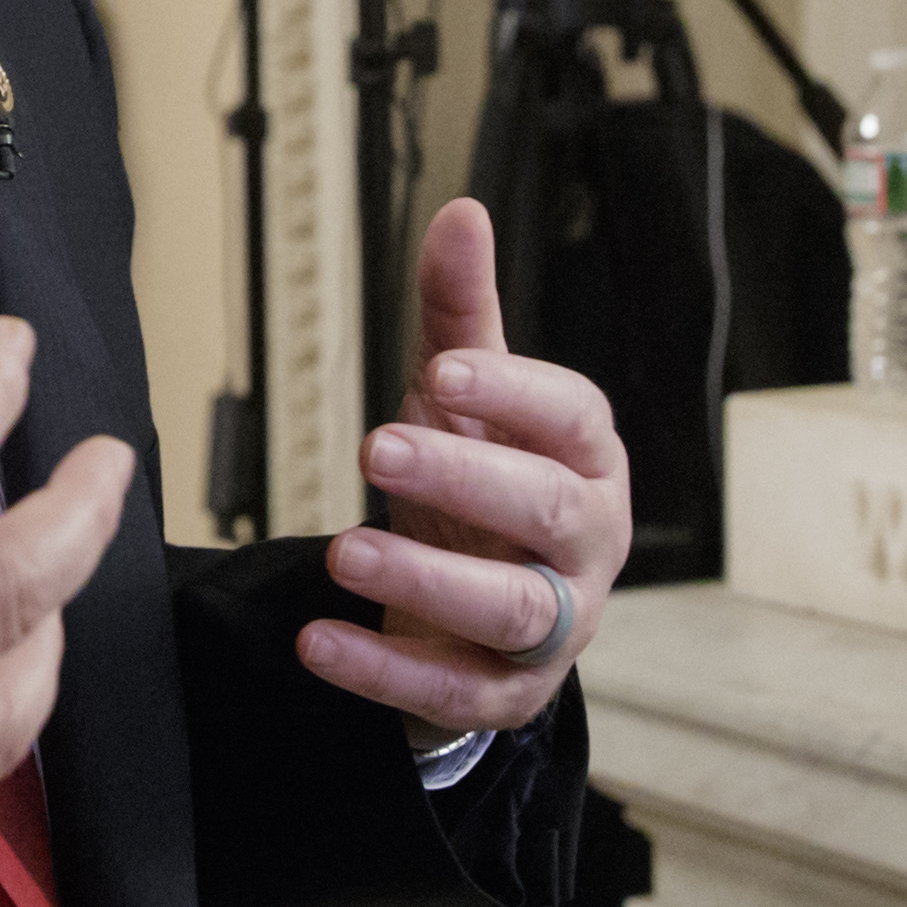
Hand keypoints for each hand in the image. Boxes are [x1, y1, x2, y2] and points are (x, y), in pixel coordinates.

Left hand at [299, 196, 627, 738]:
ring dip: (429, 581)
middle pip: (548, 511)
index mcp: (586, 458)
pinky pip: (455, 692)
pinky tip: (319, 641)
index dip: (516, 393)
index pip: (573, 418)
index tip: (443, 370)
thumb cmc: (483, 482)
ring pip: (513, 610)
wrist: (476, 609)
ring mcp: (556, 626)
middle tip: (376, 443)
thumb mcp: (464, 395)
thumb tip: (459, 212)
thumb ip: (458, 312)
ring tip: (346, 550)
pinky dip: (385, 670)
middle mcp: (587, 542)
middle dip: (468, 477)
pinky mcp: (505, 693)